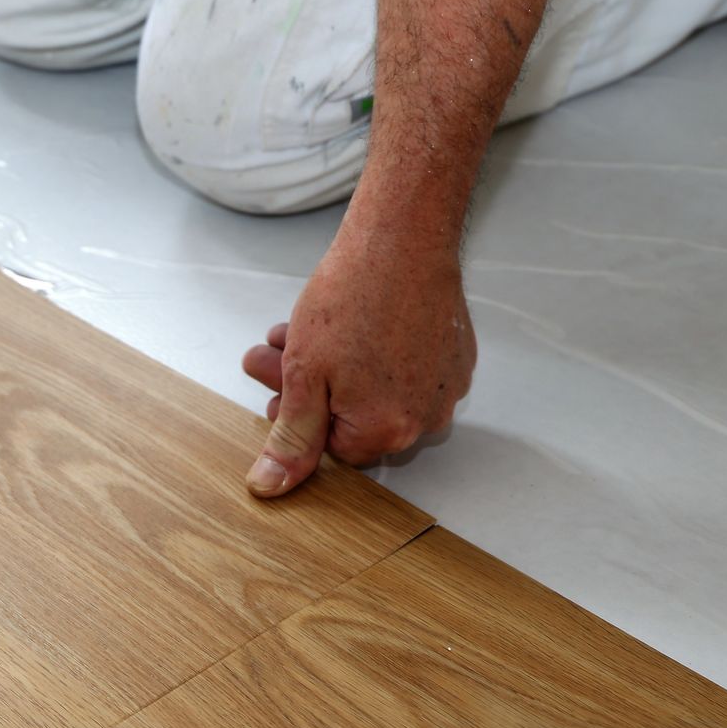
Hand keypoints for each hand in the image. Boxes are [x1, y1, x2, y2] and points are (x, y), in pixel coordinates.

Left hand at [241, 234, 474, 496]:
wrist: (402, 239)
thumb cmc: (350, 299)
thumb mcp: (303, 376)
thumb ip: (292, 438)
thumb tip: (270, 487)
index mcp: (386, 431)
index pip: (333, 449)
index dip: (300, 414)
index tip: (280, 383)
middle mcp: (426, 418)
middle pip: (355, 419)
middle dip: (309, 386)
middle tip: (278, 351)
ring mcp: (446, 386)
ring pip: (378, 391)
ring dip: (336, 367)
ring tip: (302, 328)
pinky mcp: (456, 356)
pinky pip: (408, 369)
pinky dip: (377, 352)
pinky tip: (354, 321)